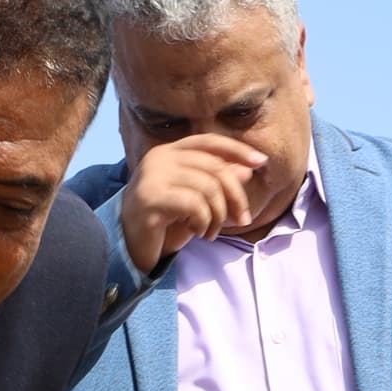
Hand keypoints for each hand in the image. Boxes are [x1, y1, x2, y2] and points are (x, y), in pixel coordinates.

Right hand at [120, 134, 266, 272]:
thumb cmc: (166, 224)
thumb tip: (247, 168)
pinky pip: (195, 205)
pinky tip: (198, 232)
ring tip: (211, 232)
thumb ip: (218, 183)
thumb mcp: (198, 202)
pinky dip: (204, 222)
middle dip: (236, 196)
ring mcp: (153, 176)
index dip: (237, 149)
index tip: (261, 163)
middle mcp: (159, 158)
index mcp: (170, 152)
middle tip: (241, 220)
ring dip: (219, 215)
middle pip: (215, 167)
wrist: (130, 248)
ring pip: (209, 187)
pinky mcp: (150, 198)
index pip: (209, 141)